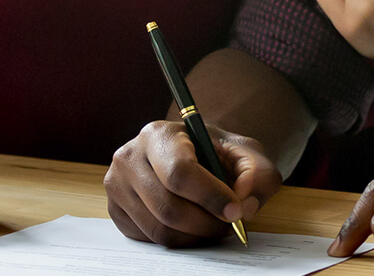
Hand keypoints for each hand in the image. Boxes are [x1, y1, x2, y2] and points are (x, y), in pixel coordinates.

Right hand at [105, 121, 281, 246]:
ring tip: (213, 224)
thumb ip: (258, 174)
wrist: (191, 153)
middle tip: (228, 224)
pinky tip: (191, 225)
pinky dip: (177, 240)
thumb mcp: (246, 153)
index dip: (211, 197)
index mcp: (158, 134)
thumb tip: (243, 206)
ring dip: (194, 236)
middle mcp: (129, 157)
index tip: (235, 211)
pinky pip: (148, 238)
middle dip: (206, 224)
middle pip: (168, 207)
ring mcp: (117, 185)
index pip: (179, 173)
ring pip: (159, 228)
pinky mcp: (116, 210)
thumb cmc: (216, 152)